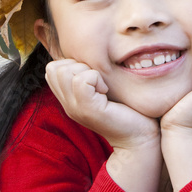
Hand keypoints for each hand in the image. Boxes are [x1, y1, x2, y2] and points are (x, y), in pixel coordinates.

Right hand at [44, 59, 159, 150]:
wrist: (139, 139)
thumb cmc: (127, 110)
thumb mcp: (104, 89)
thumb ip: (91, 75)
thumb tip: (87, 52)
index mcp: (68, 98)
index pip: (52, 68)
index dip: (73, 63)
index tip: (95, 77)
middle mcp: (67, 104)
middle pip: (54, 67)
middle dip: (79, 65)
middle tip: (99, 81)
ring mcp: (74, 108)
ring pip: (65, 71)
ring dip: (88, 71)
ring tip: (103, 87)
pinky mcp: (87, 109)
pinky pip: (81, 80)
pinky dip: (96, 79)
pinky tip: (106, 91)